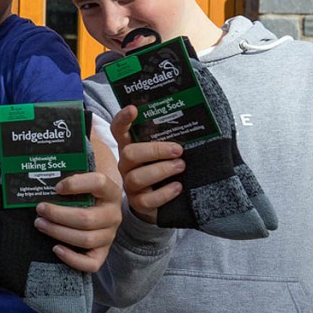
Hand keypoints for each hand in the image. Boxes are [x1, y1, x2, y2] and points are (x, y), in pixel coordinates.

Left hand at [34, 135, 121, 272]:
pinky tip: (54, 249)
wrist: (103, 206)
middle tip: (38, 208)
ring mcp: (108, 234)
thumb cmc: (86, 183)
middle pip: (86, 218)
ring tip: (39, 223)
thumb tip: (77, 114)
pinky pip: (91, 263)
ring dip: (58, 232)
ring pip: (85, 239)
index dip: (77, 184)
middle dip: (58, 214)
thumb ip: (84, 140)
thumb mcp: (88, 160)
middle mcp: (113, 212)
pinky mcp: (101, 252)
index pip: (98, 183)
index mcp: (110, 187)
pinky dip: (72, 259)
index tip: (56, 185)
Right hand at [110, 105, 184, 222]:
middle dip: (154, 150)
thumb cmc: (165, 168)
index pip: (119, 130)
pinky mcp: (138, 203)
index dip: (123, 119)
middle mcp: (126, 165)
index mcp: (130, 147)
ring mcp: (130, 185)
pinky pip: (146, 200)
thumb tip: (193, 122)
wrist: (162, 201)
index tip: (133, 109)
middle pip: (129, 154)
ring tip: (181, 166)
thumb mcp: (164, 152)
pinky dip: (164, 193)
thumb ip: (169, 138)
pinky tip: (178, 187)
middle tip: (178, 150)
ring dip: (161, 170)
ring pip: (137, 177)